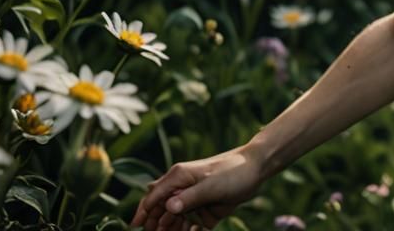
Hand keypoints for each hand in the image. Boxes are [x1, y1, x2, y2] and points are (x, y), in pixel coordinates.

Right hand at [131, 145, 262, 229]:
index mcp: (179, 177)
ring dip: (172, 229)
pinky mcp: (206, 210)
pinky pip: (192, 226)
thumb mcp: (210, 185)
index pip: (154, 197)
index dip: (143, 212)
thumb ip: (189, 198)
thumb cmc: (233, 171)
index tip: (135, 226)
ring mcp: (194, 200)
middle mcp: (183, 189)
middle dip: (156, 224)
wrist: (258, 168)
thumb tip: (167, 208)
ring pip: (175, 220)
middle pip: (162, 211)